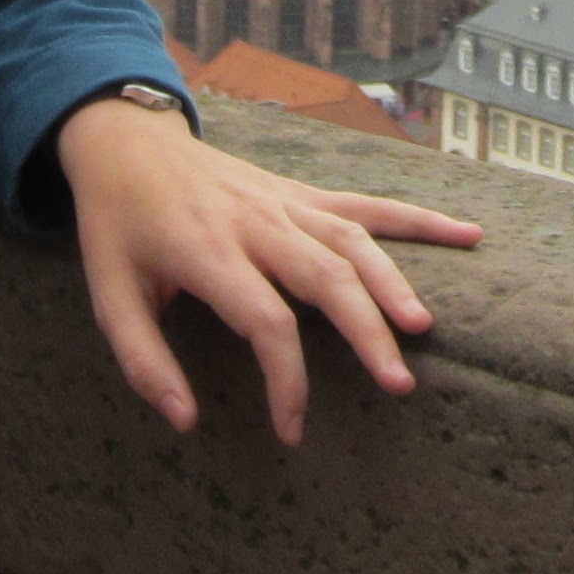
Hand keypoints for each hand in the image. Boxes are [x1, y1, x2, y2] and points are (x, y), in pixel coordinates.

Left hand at [57, 95, 481, 442]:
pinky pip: (366, 204)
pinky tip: (467, 234)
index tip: (293, 430)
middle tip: (399, 385)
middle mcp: (255, 222)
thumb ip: (143, 362)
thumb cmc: (117, 228)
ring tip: (425, 328)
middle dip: (367, 333)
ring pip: (353, 240)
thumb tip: (186, 423)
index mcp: (206, 251)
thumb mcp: (107, 297)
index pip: (266, 322)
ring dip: (393, 281)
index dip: (288, 381)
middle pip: (326, 277)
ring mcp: (285, 202)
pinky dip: (418, 218)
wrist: (127, 143)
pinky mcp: (301, 192)